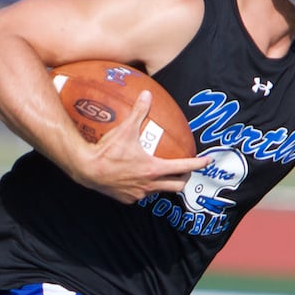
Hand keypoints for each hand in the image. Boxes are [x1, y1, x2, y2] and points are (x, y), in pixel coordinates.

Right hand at [74, 90, 212, 203]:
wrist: (86, 170)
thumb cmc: (107, 151)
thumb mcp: (125, 129)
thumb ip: (138, 112)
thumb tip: (147, 94)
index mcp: (154, 169)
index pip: (183, 167)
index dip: (198, 164)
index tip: (207, 161)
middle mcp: (150, 185)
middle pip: (177, 185)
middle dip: (183, 178)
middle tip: (184, 170)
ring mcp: (139, 194)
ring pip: (158, 191)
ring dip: (162, 183)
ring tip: (160, 173)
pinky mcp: (127, 199)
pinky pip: (140, 195)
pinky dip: (143, 188)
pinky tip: (136, 178)